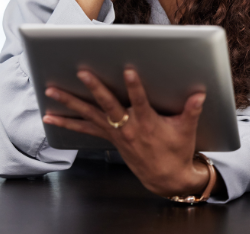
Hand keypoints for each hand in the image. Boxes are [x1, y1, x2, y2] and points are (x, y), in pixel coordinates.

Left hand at [42, 68, 209, 198]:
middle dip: (95, 88)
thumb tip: (200, 94)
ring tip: (51, 91)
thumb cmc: (176, 151)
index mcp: (147, 123)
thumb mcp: (186, 130)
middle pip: (108, 105)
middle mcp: (127, 127)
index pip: (140, 101)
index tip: (128, 70)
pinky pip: (84, 129)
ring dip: (69, 103)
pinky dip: (67, 122)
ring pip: (88, 115)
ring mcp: (115, 133)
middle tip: (82, 73)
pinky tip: (50, 117)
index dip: (134, 86)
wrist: (165, 179)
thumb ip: (191, 110)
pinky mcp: (108, 138)